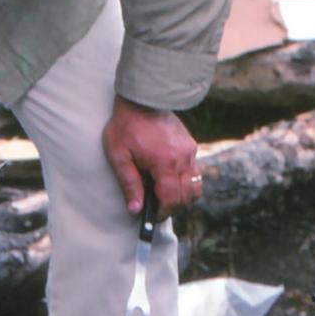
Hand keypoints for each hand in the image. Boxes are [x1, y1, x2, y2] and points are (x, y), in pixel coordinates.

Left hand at [102, 96, 201, 217]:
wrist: (141, 98)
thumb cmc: (126, 125)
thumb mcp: (119, 156)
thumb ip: (129, 184)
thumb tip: (136, 210)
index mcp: (165, 162)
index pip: (171, 199)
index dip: (162, 213)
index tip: (152, 217)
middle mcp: (183, 158)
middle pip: (187, 196)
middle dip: (173, 206)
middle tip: (156, 207)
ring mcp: (189, 151)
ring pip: (195, 185)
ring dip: (182, 195)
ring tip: (164, 193)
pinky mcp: (190, 145)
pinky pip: (194, 171)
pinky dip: (185, 180)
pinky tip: (168, 177)